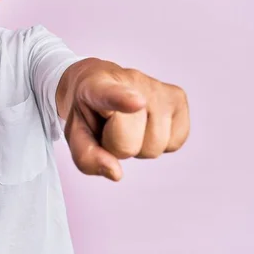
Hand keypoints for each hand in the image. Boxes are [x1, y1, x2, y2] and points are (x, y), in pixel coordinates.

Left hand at [65, 62, 189, 180]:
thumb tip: (116, 173)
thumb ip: (87, 156)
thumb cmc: (88, 110)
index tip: (136, 103)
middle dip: (118, 147)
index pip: (110, 94)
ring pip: (155, 147)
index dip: (123, 100)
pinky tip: (147, 125)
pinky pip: (175, 143)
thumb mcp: (75, 135)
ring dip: (140, 146)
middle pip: (129, 143)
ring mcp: (157, 87)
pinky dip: (161, 143)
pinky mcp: (178, 97)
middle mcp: (131, 81)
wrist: (97, 83)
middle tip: (110, 129)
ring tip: (129, 125)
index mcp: (96, 87)